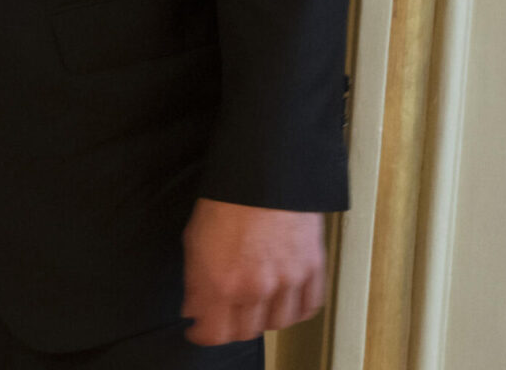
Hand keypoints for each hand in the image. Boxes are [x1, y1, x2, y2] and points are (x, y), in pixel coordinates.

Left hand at [181, 199, 325, 344]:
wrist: (266, 170)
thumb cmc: (228, 198)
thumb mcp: (194, 238)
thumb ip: (194, 281)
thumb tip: (194, 309)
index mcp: (223, 281)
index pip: (214, 334)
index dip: (202, 334)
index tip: (199, 329)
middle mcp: (256, 288)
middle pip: (245, 332)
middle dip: (230, 326)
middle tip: (224, 312)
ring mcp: (288, 280)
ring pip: (276, 324)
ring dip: (262, 319)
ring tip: (253, 303)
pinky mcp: (312, 269)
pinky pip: (307, 307)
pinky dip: (294, 310)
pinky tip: (282, 300)